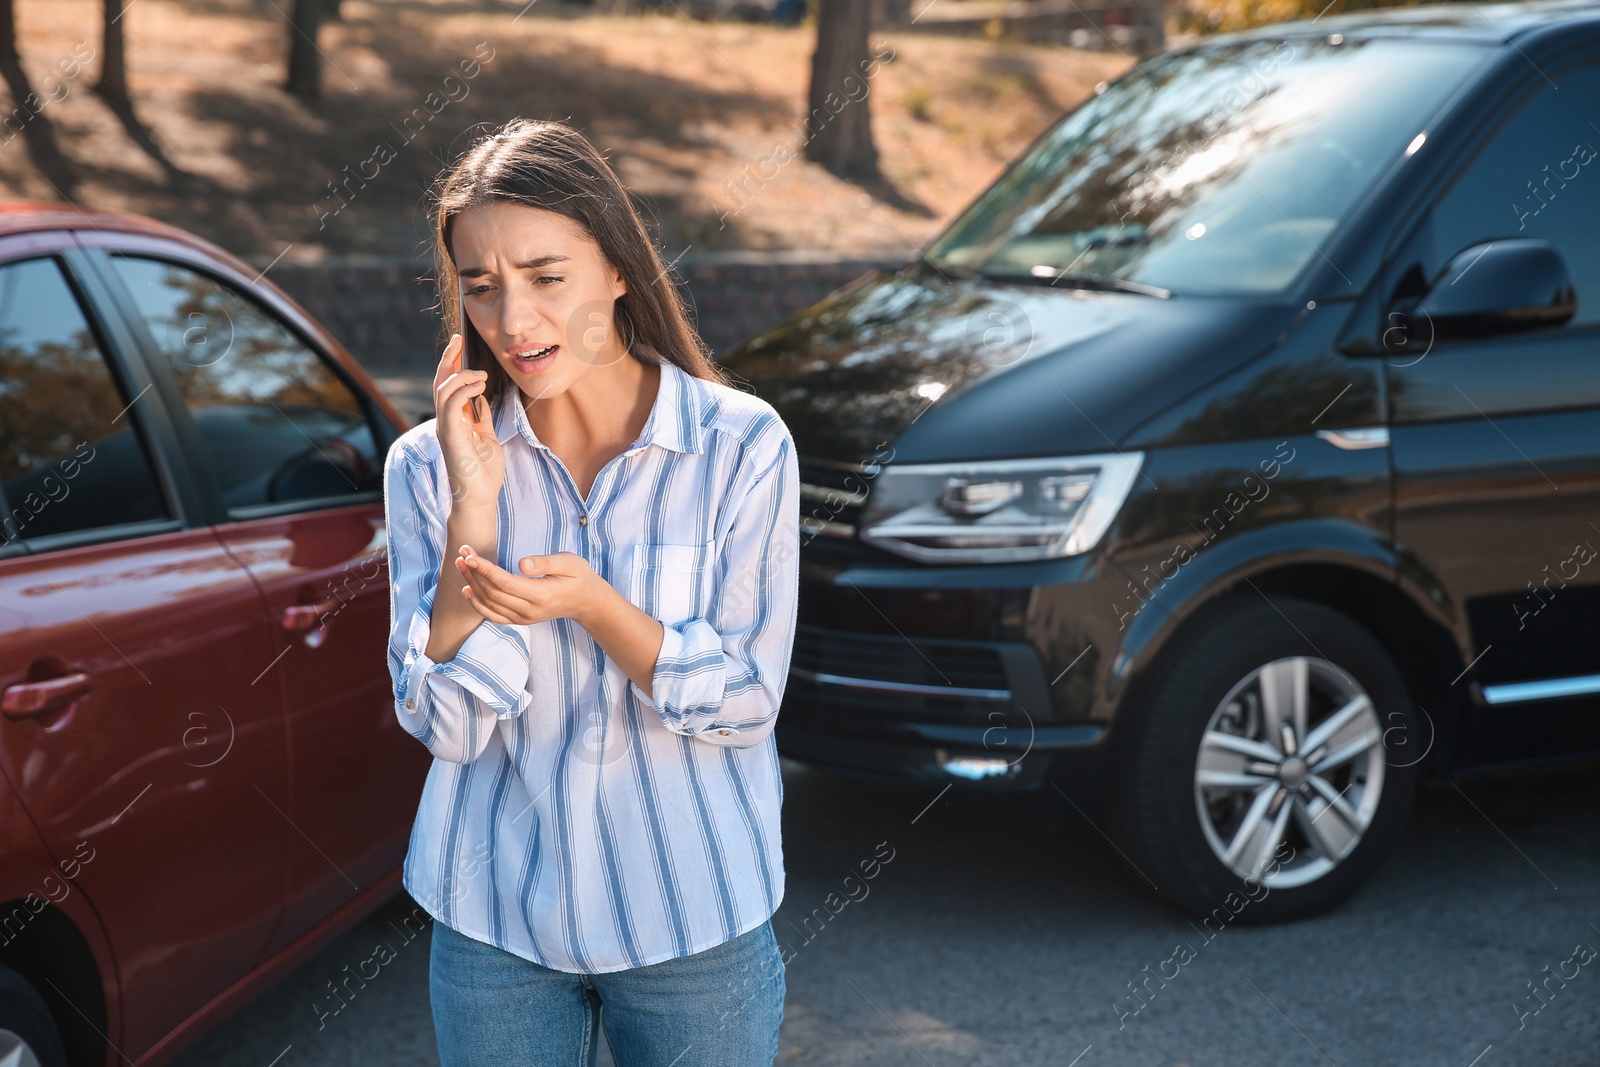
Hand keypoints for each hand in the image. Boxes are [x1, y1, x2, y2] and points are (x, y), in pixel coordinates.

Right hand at [434, 334, 504, 510]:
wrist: (480, 498)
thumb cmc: (483, 473)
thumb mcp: (487, 437)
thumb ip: (481, 416)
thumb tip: (482, 397)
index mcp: (453, 421)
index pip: (448, 386)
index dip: (452, 364)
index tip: (459, 344)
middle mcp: (445, 422)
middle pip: (441, 382)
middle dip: (449, 359)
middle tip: (458, 340)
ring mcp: (446, 429)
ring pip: (443, 390)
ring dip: (461, 375)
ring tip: (480, 374)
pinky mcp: (451, 437)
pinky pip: (451, 406)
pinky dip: (464, 390)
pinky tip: (479, 385)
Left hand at [455, 545, 607, 626]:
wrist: (586, 601)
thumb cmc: (578, 576)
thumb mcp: (569, 562)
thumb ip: (545, 563)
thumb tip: (521, 564)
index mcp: (541, 595)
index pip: (505, 583)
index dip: (485, 569)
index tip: (471, 555)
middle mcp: (530, 610)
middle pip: (493, 593)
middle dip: (474, 572)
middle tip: (463, 552)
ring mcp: (524, 618)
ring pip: (490, 603)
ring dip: (472, 584)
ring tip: (461, 564)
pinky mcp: (520, 620)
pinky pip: (493, 615)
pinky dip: (478, 604)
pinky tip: (467, 589)